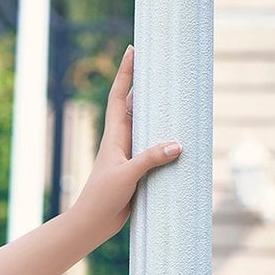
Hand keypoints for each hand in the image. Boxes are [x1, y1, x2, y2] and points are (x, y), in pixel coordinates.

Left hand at [71, 46, 182, 243]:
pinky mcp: (138, 170)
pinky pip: (156, 148)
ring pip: (147, 126)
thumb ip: (150, 159)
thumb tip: (178, 144)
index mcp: (114, 136)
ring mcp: (130, 154)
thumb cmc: (101, 198)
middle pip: (134, 105)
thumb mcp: (126, 176)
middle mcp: (122, 141)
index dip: (125, 73)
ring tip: (176, 92)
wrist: (93, 224)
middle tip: (160, 62)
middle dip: (145, 84)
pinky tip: (181, 137)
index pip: (118, 97)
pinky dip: (167, 140)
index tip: (132, 50)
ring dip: (159, 111)